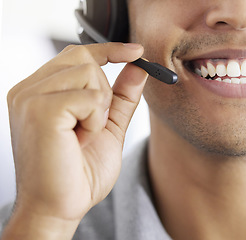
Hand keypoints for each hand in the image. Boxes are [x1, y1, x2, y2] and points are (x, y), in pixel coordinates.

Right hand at [3, 43, 147, 238]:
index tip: (136, 51)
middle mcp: (28, 89)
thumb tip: (138, 67)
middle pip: (84, 58)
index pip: (76, 54)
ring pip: (89, 74)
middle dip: (103, 91)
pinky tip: (80, 138)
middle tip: (93, 123)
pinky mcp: (39, 110)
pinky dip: (96, 119)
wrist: (60, 208)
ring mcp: (30, 97)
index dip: (109, 49)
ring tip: (83, 135)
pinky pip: (90, 96)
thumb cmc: (78, 172)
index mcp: (39, 91)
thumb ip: (121, 96)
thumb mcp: (107, 127)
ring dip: (100, 108)